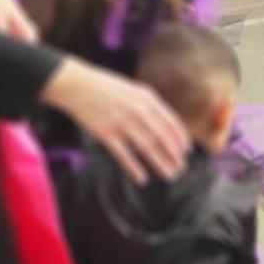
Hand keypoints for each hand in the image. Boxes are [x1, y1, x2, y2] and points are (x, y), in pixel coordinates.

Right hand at [39, 58, 188, 183]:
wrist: (77, 86)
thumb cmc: (107, 88)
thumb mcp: (133, 90)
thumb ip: (149, 105)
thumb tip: (164, 126)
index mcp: (147, 98)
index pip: (170, 122)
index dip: (179, 138)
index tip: (185, 151)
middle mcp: (138, 110)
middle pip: (162, 137)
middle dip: (174, 155)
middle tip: (181, 169)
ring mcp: (122, 122)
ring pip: (148, 147)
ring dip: (161, 163)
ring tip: (169, 175)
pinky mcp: (106, 133)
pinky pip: (124, 155)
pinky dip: (134, 168)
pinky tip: (142, 178)